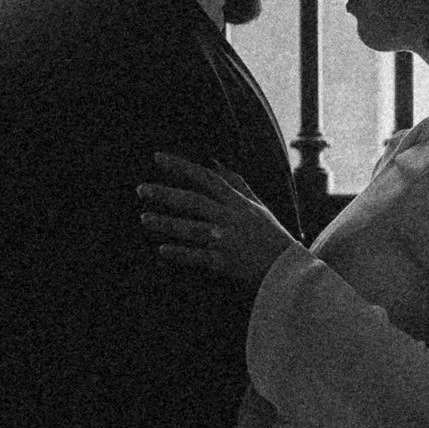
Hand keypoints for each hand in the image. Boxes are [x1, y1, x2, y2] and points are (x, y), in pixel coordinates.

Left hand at [138, 152, 301, 290]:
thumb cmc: (271, 236)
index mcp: (237, 203)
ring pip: (191, 229)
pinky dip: (181, 253)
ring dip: (166, 223)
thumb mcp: (256, 206)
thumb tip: (216, 163)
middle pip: (193, 202)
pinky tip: (162, 250)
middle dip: (166, 194)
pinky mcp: (225, 263)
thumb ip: (237, 184)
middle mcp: (230, 218)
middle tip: (141, 189)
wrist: (287, 270)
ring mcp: (226, 241)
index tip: (158, 158)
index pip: (206, 178)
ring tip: (144, 219)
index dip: (181, 166)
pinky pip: (198, 257)